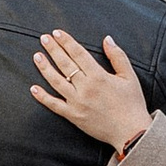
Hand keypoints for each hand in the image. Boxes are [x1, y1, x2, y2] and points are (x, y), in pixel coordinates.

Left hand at [31, 28, 150, 153]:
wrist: (131, 132)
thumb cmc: (132, 103)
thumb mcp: (129, 76)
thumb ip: (117, 56)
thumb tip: (107, 39)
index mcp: (99, 76)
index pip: (78, 53)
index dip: (66, 42)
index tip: (57, 33)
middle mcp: (85, 88)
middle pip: (65, 64)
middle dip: (53, 49)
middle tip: (43, 38)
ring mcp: (77, 102)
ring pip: (56, 82)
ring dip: (45, 68)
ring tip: (36, 56)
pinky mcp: (73, 116)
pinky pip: (54, 105)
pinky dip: (42, 97)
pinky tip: (33, 88)